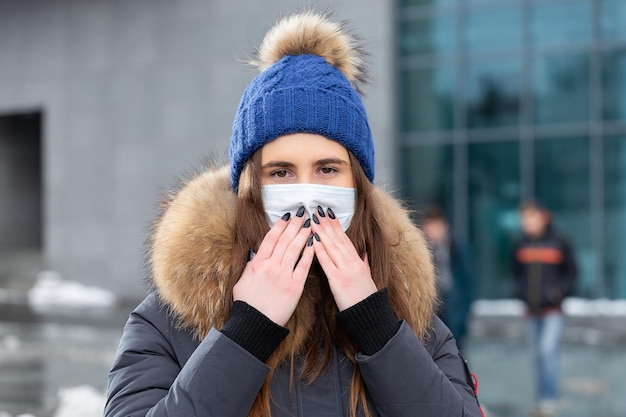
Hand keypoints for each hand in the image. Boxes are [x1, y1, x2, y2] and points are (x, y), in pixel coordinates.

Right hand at [233, 210, 313, 325]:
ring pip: (295, 249)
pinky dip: (309, 252)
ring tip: (310, 223)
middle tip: (302, 212)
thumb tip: (255, 254)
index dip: (279, 225)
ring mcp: (284, 275)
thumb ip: (250, 266)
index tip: (287, 215)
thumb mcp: (242, 281)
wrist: (255, 324)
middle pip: (285, 240)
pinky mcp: (295, 286)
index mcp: (257, 263)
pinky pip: (304, 265)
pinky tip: (314, 242)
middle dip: (294, 224)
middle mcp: (271, 266)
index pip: (270, 239)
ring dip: (303, 234)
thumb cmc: (247, 305)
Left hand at [311, 207, 377, 310]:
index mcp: (358, 261)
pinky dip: (320, 251)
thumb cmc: (366, 298)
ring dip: (322, 232)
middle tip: (317, 209)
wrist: (370, 314)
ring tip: (313, 219)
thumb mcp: (368, 276)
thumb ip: (364, 262)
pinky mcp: (339, 281)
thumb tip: (364, 252)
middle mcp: (352, 263)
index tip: (328, 213)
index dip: (336, 225)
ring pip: (332, 247)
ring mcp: (346, 271)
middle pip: (337, 239)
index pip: (345, 239)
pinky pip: (328, 263)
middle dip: (327, 224)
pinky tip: (314, 241)